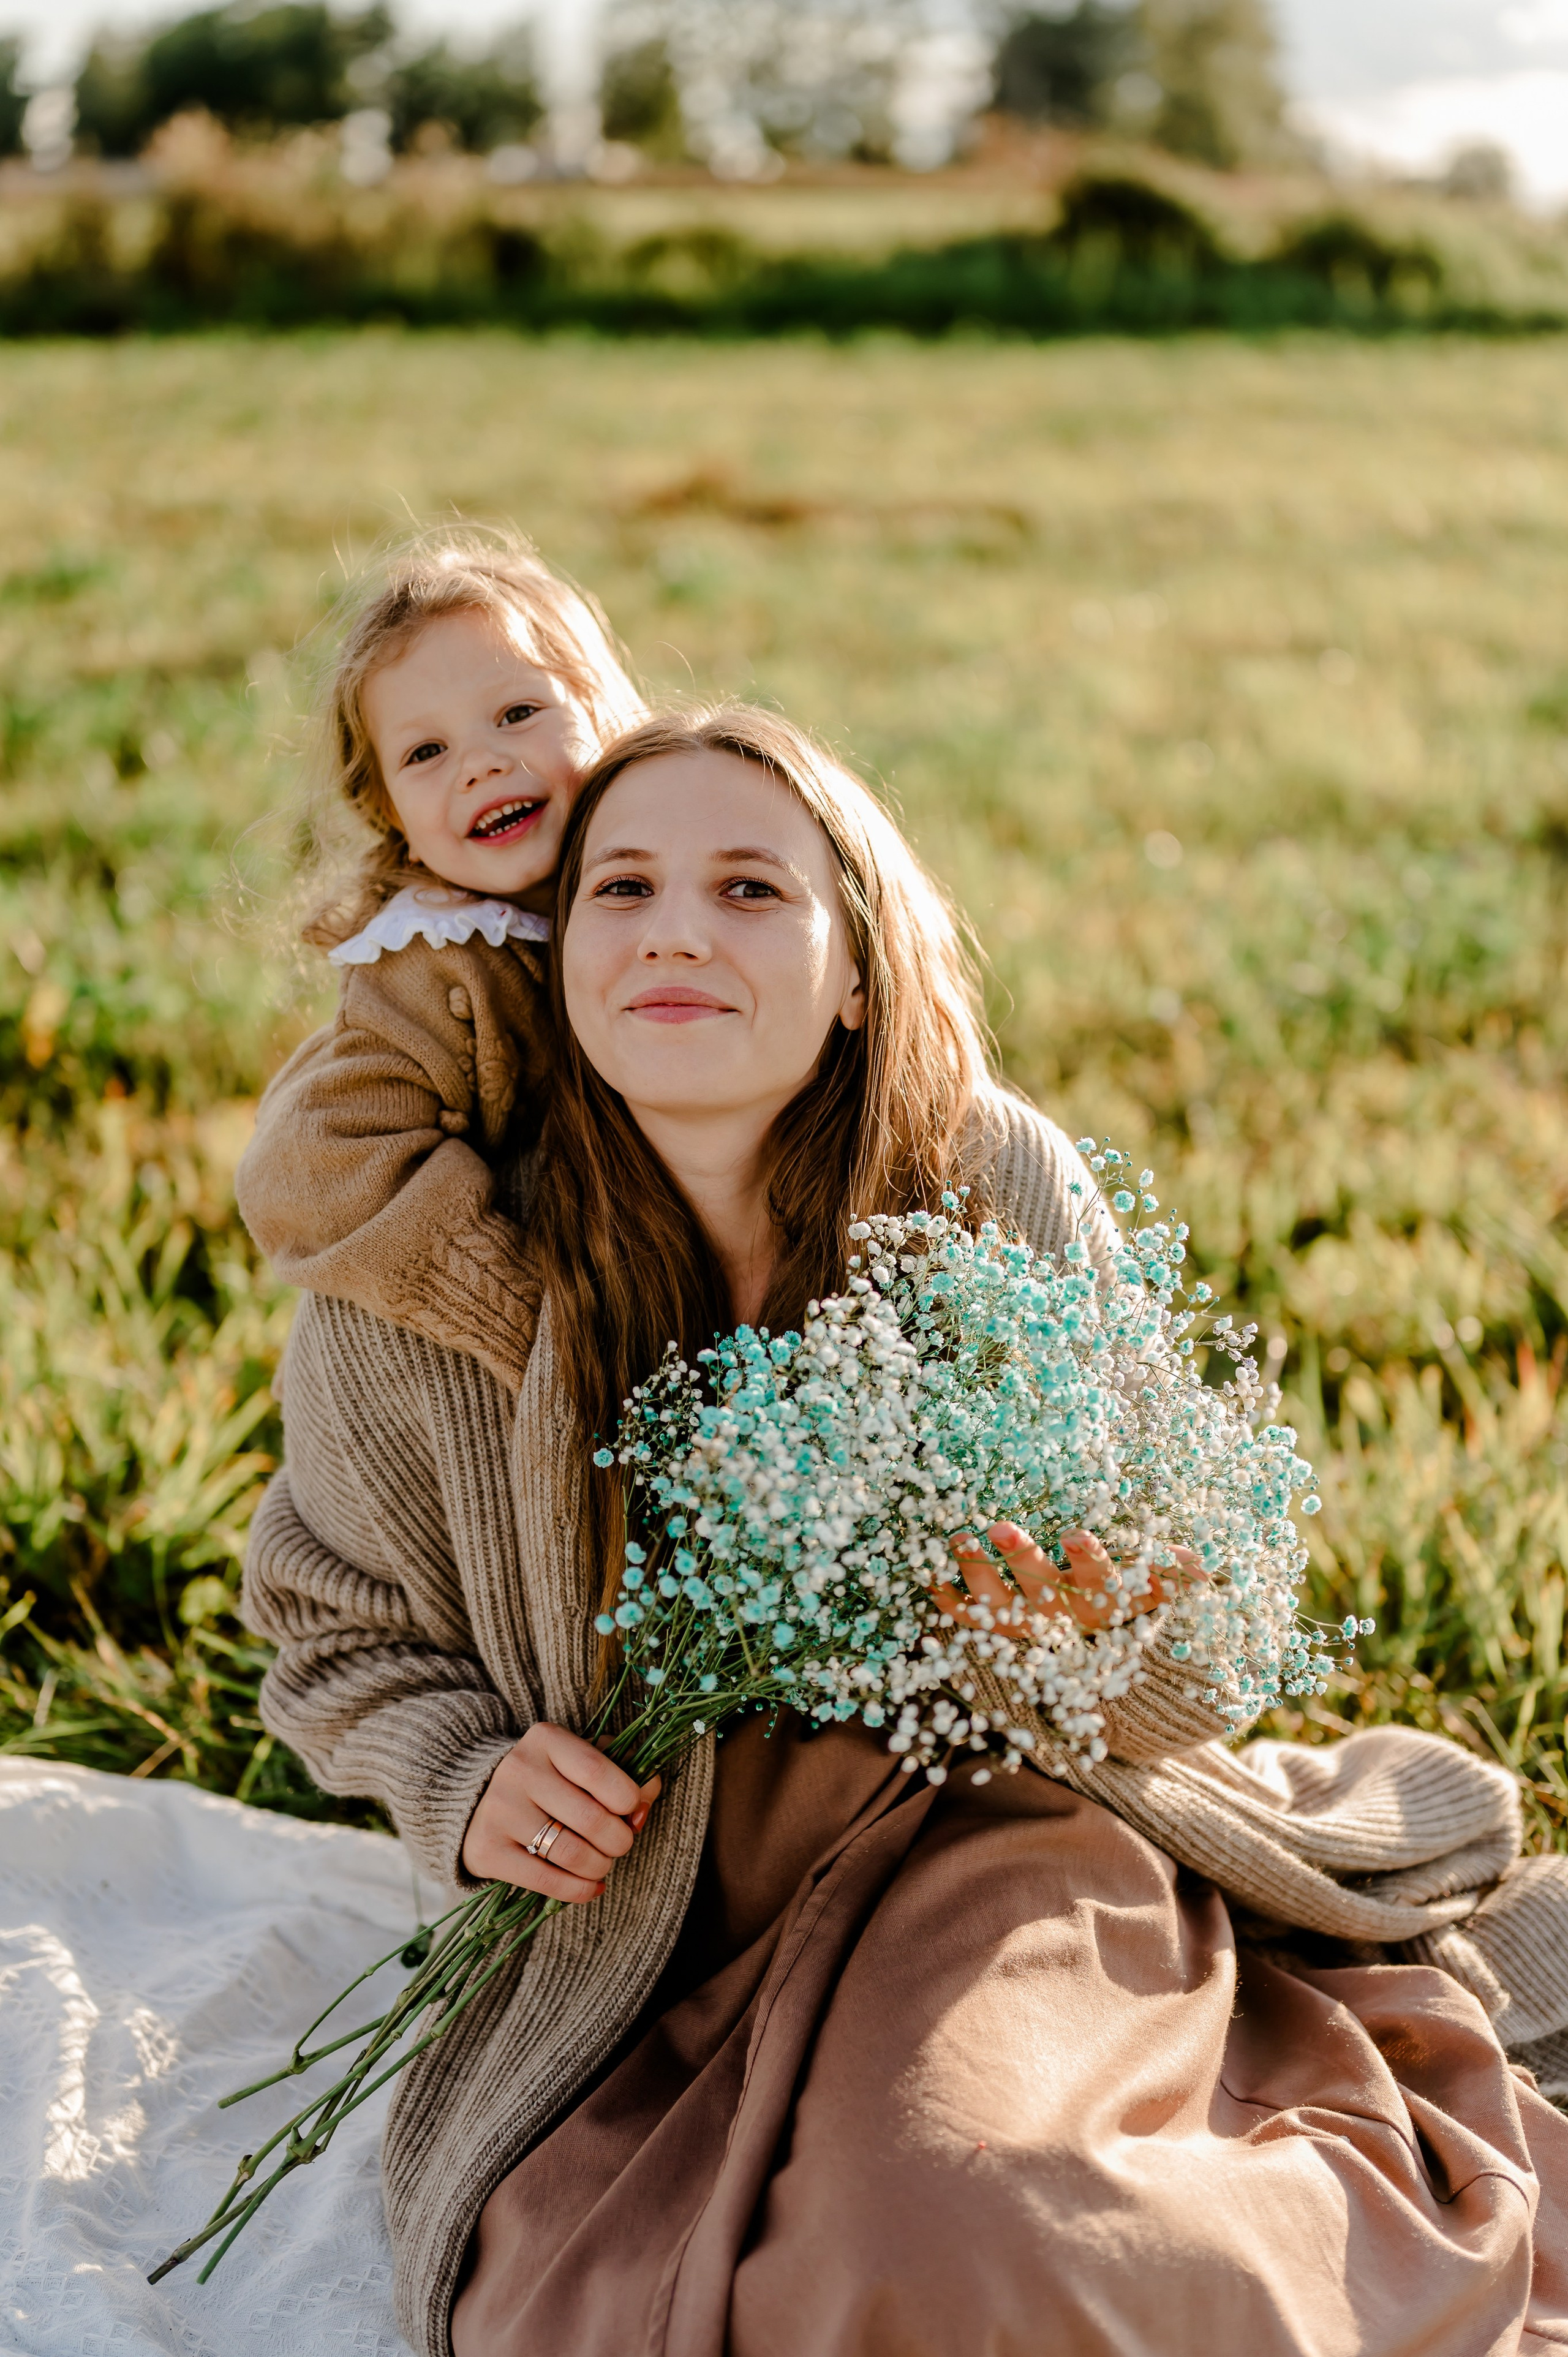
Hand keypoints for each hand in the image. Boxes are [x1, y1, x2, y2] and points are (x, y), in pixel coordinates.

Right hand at [461, 1721, 660, 1901]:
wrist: (476, 1799)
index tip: (633, 1811)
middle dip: (620, 1840)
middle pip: (591, 1818)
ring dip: (601, 1866)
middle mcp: (519, 1770)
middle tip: (620, 1844)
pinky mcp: (487, 1850)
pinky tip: (592, 1886)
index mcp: (546, 1739)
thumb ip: (623, 1774)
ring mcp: (500, 1810)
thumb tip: (643, 1809)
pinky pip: (546, 1881)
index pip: (598, 1770)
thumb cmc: (548, 1780)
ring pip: (572, 1853)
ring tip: (602, 1863)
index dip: (628, 1798)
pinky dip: (580, 1890)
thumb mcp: (580, 1762)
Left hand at [934, 1524, 1201, 1634]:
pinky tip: (929, 1580)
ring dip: (976, 1572)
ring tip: (956, 1537)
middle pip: (1040, 1587)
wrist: (1102, 1660)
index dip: (1088, 1560)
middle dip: (1020, 1557)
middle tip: (999, 1526)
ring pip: (999, 1605)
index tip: (1074, 1535)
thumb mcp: (1153, 1589)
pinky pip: (971, 1622)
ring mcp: (1028, 1626)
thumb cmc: (1127, 1602)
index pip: (1101, 1580)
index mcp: (1102, 1602)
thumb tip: (1201, 1565)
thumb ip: (1171, 1573)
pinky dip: (949, 1603)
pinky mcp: (1000, 1629)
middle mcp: (1062, 1617)